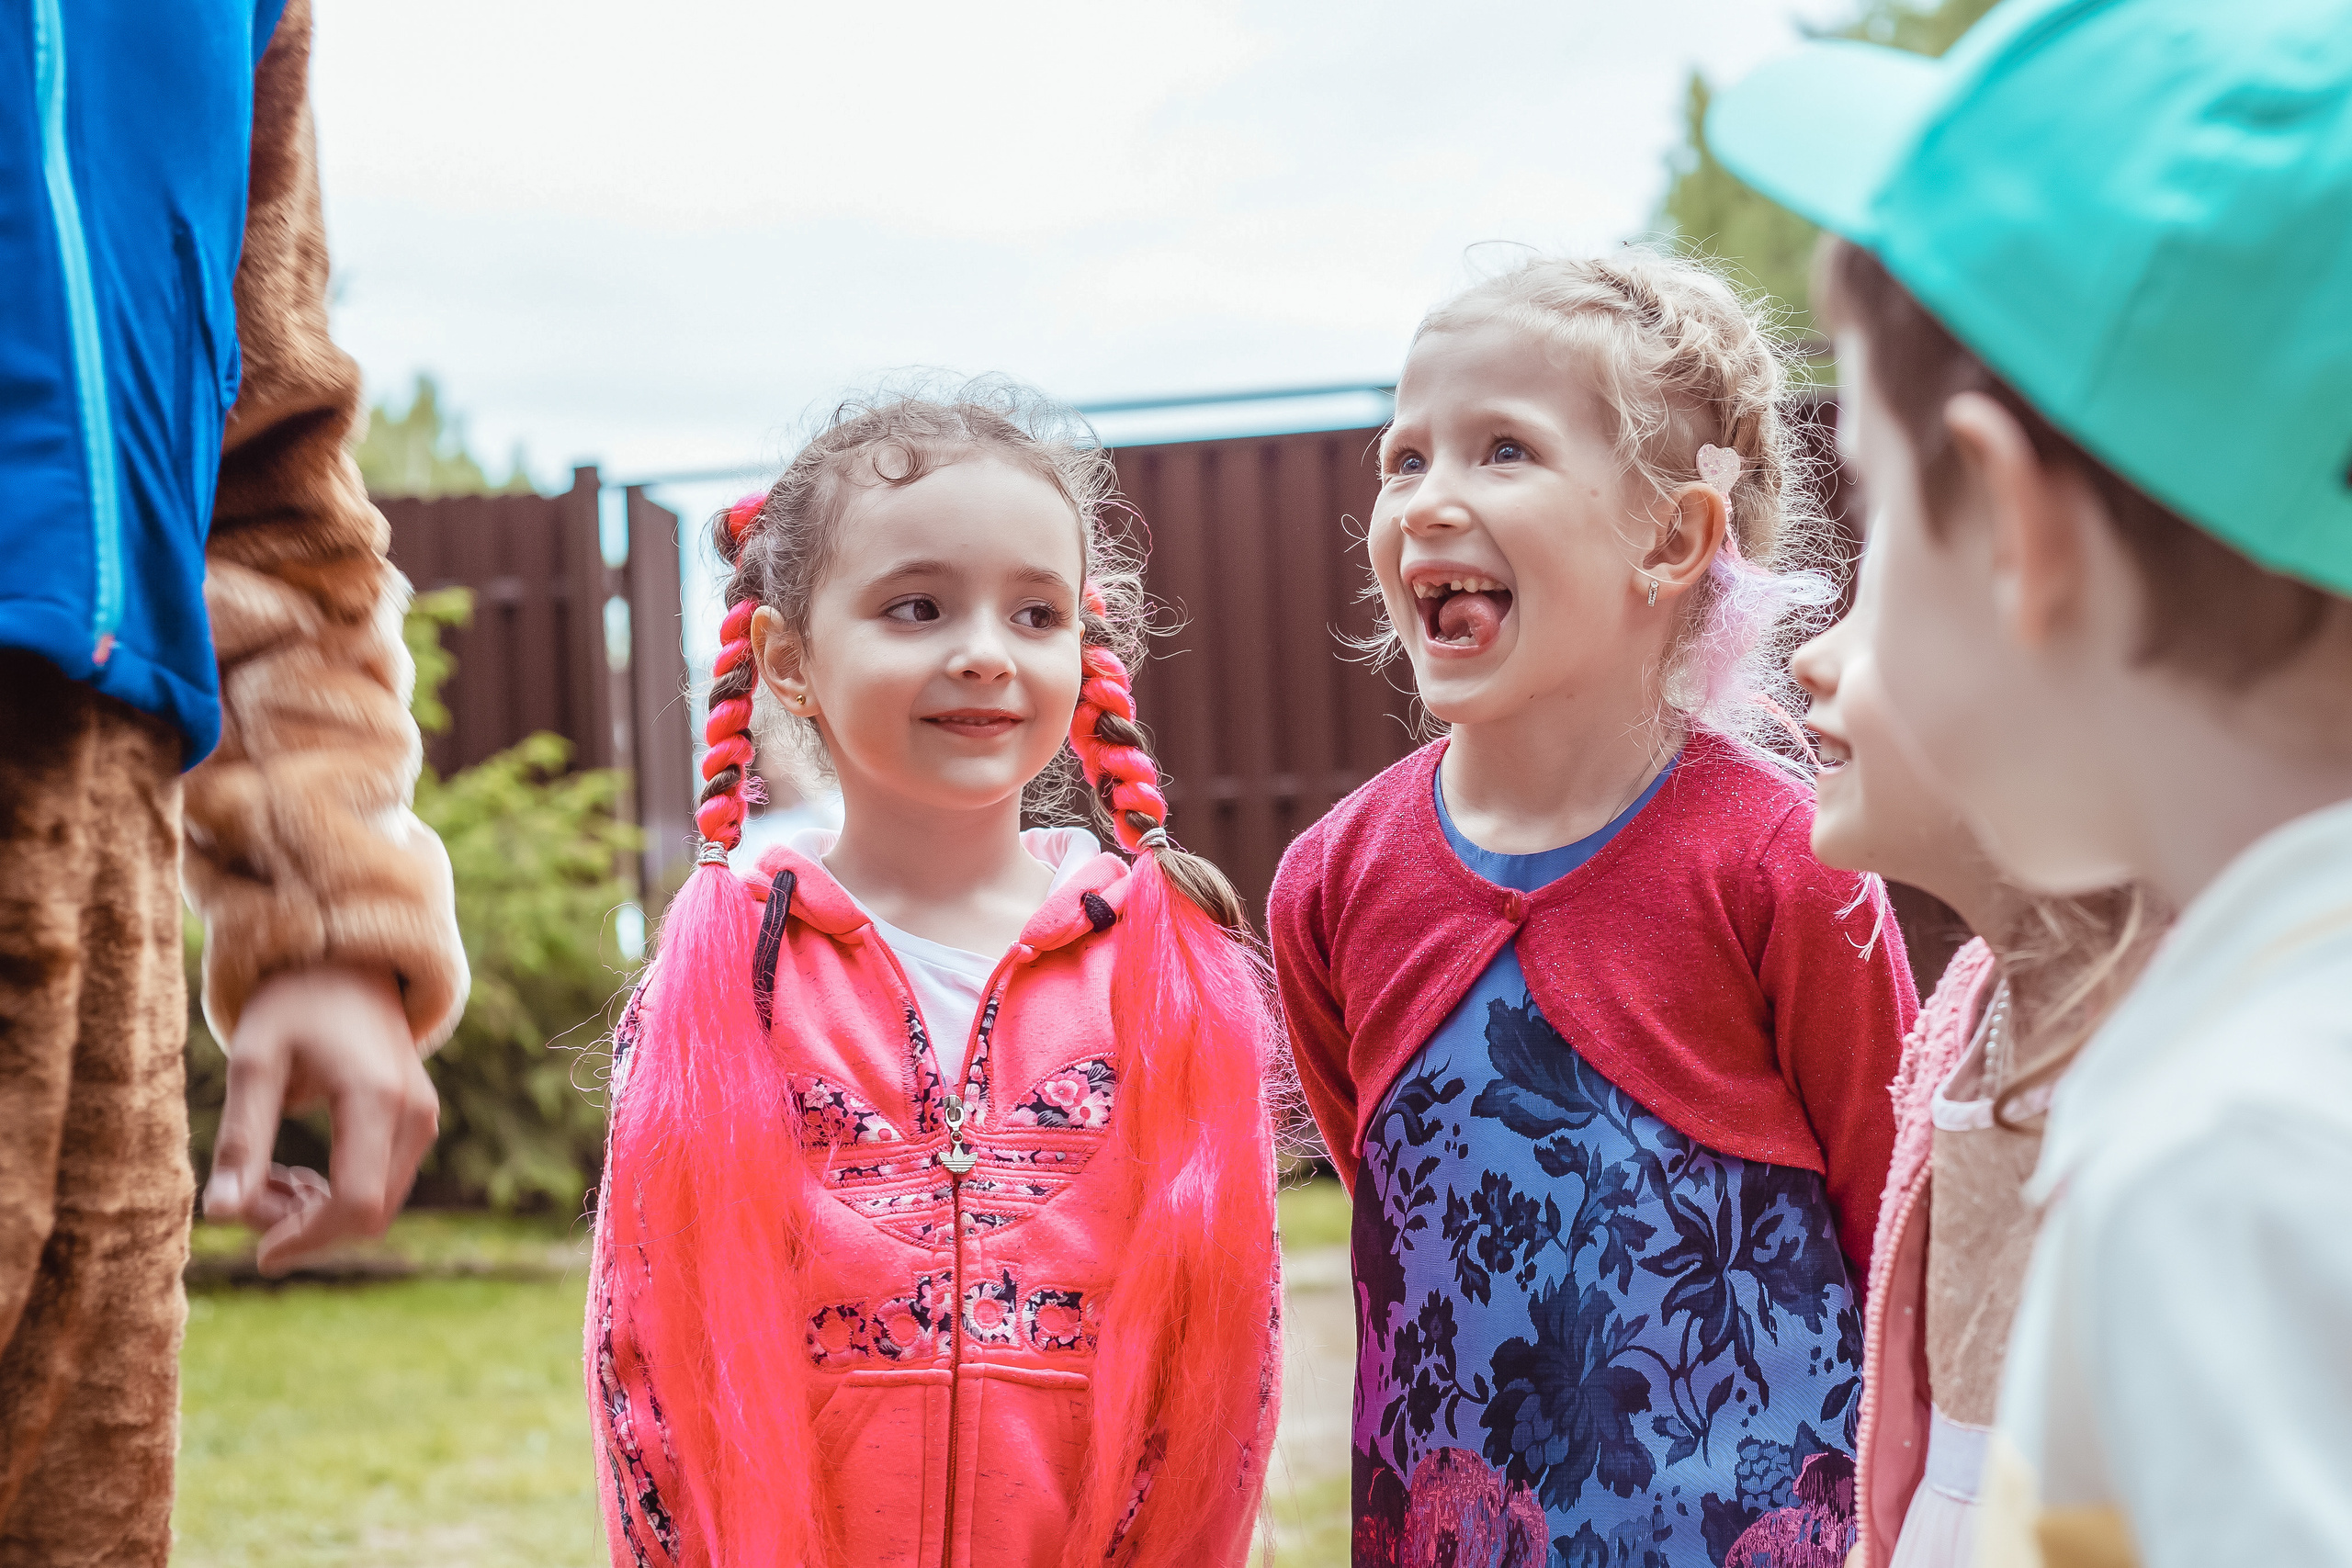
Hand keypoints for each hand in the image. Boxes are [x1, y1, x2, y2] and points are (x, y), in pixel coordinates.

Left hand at [202, 963, 437, 1275]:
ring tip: (263, 1181)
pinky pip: (383, 1183)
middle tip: (246, 1199)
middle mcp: (415, 1114)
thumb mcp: (254, 1062)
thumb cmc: (294, 1004)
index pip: (355, 1202)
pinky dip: (337, 1194)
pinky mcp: (418, 1121)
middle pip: (370, 1213)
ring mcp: (423, 1118)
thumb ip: (243, 1140)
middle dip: (305, 1226)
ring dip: (318, 1213)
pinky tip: (294, 1174)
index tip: (258, 1254)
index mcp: (376, 1098)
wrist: (347, 961)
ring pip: (377, 1204)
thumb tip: (221, 1216)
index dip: (307, 1239)